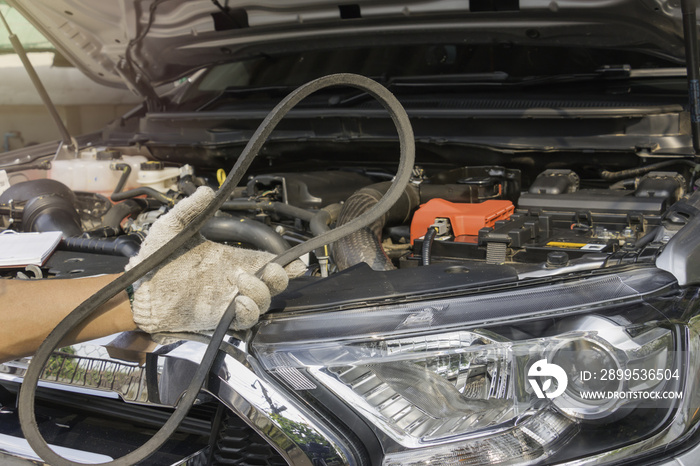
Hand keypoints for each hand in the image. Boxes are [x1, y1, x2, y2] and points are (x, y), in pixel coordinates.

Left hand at [126, 187, 305, 332]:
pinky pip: (245, 320)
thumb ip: (191, 208)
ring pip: (264, 301)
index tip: (297, 261)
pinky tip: (238, 301)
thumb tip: (208, 190)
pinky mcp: (218, 318)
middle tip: (270, 268)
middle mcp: (234, 281)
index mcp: (230, 259)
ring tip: (240, 280)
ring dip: (260, 290)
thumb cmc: (155, 259)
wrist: (137, 288)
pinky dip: (249, 311)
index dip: (285, 263)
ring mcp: (228, 300)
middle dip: (281, 276)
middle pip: (274, 283)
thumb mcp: (173, 226)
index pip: (266, 262)